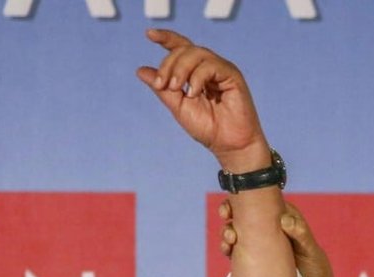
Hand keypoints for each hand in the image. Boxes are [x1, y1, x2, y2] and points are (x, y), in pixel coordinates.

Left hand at [137, 30, 268, 172]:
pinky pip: (210, 65)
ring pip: (196, 53)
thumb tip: (140, 70)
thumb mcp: (179, 107)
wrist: (229, 146)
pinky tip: (193, 94)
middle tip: (162, 85)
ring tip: (176, 88)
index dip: (166, 38)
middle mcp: (209, 67)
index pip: (181, 47)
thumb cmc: (208, 129)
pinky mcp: (232, 75)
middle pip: (185, 49)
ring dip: (181, 69)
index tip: (149, 34)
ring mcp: (222, 69)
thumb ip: (162, 89)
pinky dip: (197, 78)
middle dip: (169, 64)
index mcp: (197, 72)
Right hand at [219, 200, 337, 276]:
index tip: (235, 204)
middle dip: (231, 213)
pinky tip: (227, 250)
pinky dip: (230, 249)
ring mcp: (260, 244)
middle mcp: (269, 229)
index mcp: (282, 217)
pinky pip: (238, 251)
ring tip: (229, 239)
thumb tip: (284, 221)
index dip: (246, 200)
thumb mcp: (310, 249)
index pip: (262, 203)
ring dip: (228, 233)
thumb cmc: (314, 265)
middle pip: (246, 215)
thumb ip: (300, 233)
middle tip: (225, 216)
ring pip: (239, 232)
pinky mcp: (254, 259)